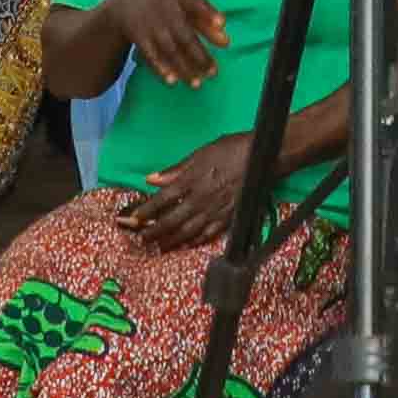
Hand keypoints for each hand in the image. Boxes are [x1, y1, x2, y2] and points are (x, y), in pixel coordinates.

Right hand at [103, 0, 229, 89]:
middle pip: (185, 36)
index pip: (195, 4)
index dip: (208, 13)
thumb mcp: (184, 1)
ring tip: (197, 84)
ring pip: (170, 50)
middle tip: (213, 73)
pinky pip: (152, 56)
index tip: (222, 23)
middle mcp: (164, 12)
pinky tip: (172, 81)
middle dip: (200, 55)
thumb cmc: (167, 3)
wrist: (128, 1)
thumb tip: (226, 42)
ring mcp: (151, 26)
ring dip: (183, 68)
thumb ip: (206, 18)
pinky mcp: (140, 39)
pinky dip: (161, 69)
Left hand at [118, 137, 257, 247]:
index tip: (134, 219)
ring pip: (188, 231)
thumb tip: (152, 179)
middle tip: (142, 240)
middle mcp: (200, 199)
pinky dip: (195, 242)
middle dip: (155, 231)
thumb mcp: (201, 153)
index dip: (146, 211)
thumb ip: (176, 169)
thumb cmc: (231, 149)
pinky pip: (208, 234)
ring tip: (159, 247)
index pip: (162, 199)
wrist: (264, 157)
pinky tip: (186, 245)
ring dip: (171, 241)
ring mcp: (215, 211)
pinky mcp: (229, 217)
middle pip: (172, 220)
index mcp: (191, 180)